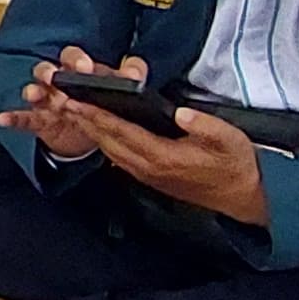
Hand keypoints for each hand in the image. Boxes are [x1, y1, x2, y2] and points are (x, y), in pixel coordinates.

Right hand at [0, 48, 150, 163]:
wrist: (91, 133)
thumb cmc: (102, 102)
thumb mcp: (120, 88)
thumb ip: (131, 75)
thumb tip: (135, 73)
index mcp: (79, 69)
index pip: (75, 58)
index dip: (78, 60)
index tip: (85, 68)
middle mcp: (60, 81)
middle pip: (49, 69)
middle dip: (51, 71)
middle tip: (58, 76)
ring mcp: (48, 100)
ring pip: (35, 90)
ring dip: (34, 90)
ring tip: (35, 94)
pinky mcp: (41, 120)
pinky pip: (25, 118)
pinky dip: (14, 118)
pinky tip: (4, 119)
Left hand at [70, 93, 268, 225]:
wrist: (239, 199)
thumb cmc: (235, 166)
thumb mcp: (230, 140)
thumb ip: (205, 126)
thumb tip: (181, 113)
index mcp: (163, 157)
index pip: (122, 132)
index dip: (96, 116)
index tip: (75, 101)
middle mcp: (148, 167)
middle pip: (107, 141)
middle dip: (82, 120)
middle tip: (59, 99)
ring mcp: (146, 174)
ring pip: (109, 149)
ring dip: (88, 130)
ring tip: (69, 110)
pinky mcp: (149, 176)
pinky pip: (117, 156)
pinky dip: (101, 140)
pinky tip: (94, 130)